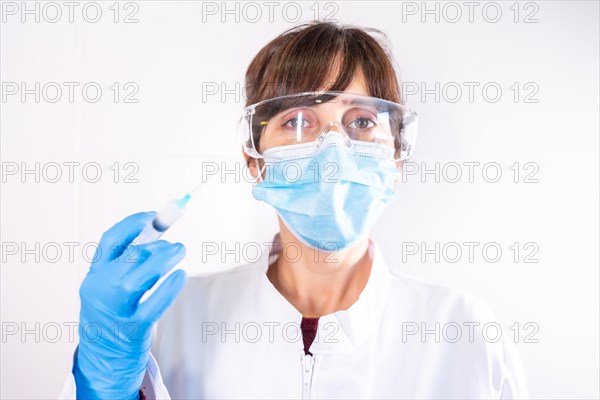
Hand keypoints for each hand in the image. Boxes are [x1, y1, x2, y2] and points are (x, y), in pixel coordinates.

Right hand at [73, 211, 186, 399]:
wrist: (103, 359)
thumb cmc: (112, 315)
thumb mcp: (108, 286)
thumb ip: (127, 262)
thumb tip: (158, 233)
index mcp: (94, 276)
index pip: (109, 241)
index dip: (132, 224)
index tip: (152, 216)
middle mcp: (100, 292)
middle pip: (128, 259)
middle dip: (155, 246)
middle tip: (174, 245)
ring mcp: (116, 311)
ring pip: (138, 280)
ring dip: (163, 260)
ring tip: (180, 252)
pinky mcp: (133, 329)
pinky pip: (153, 305)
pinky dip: (169, 288)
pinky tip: (180, 275)